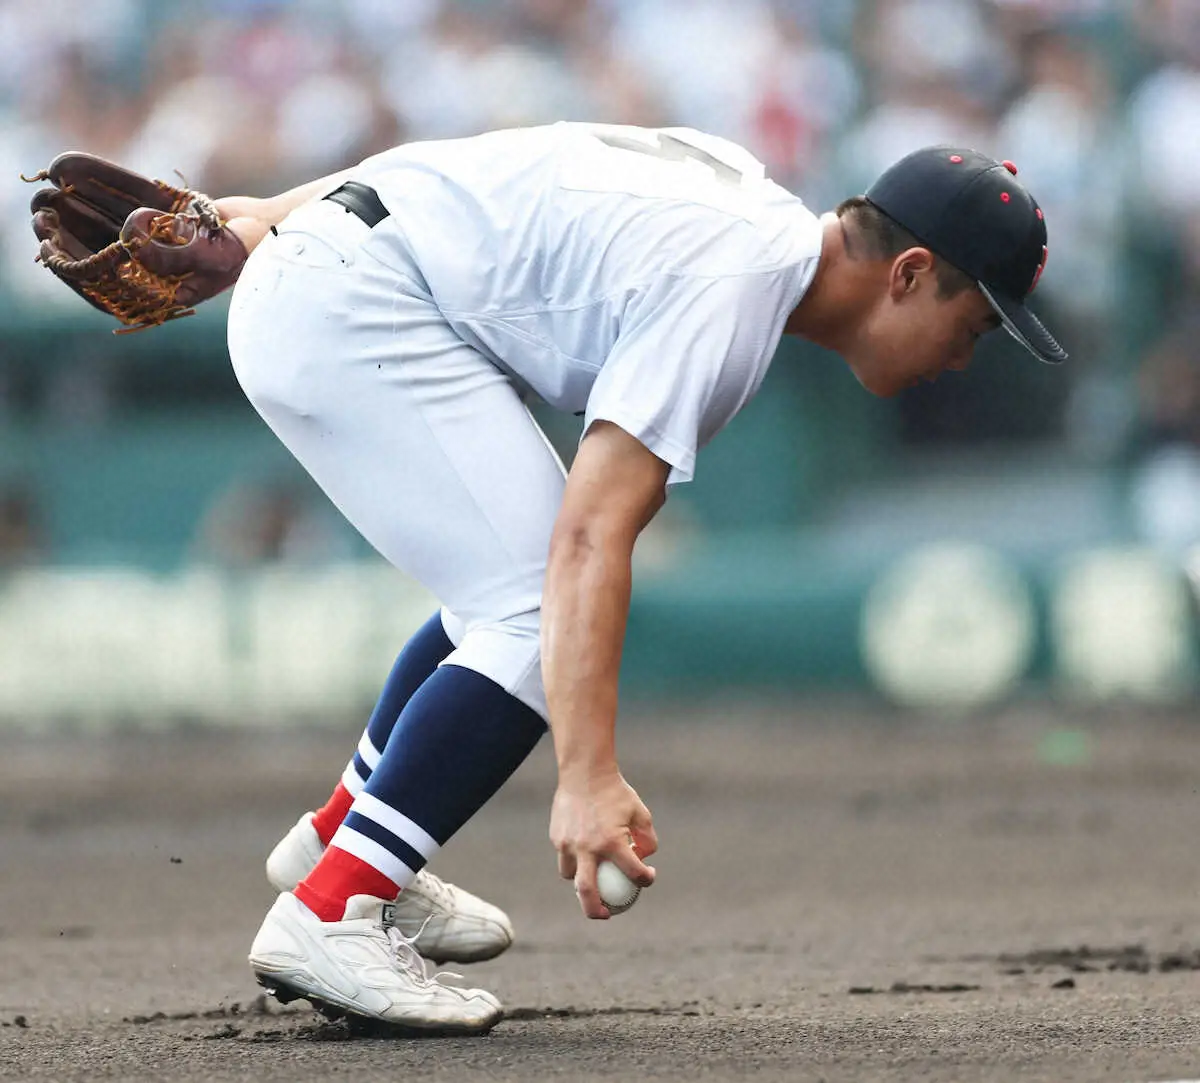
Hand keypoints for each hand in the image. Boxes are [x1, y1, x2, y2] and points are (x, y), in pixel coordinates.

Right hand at [550, 768, 657, 918]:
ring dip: (581, 882)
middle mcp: (587, 847)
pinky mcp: (556, 837)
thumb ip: (647, 839)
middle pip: (587, 892)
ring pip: (571, 875)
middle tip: (607, 914)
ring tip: (591, 881)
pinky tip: (583, 853)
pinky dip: (575, 859)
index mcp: (611, 842)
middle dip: (596, 911)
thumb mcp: (640, 813)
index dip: (645, 879)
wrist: (584, 772)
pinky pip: (565, 856)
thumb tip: (643, 859)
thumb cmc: (616, 792)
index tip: (648, 877)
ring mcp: (568, 843)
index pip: (633, 873)